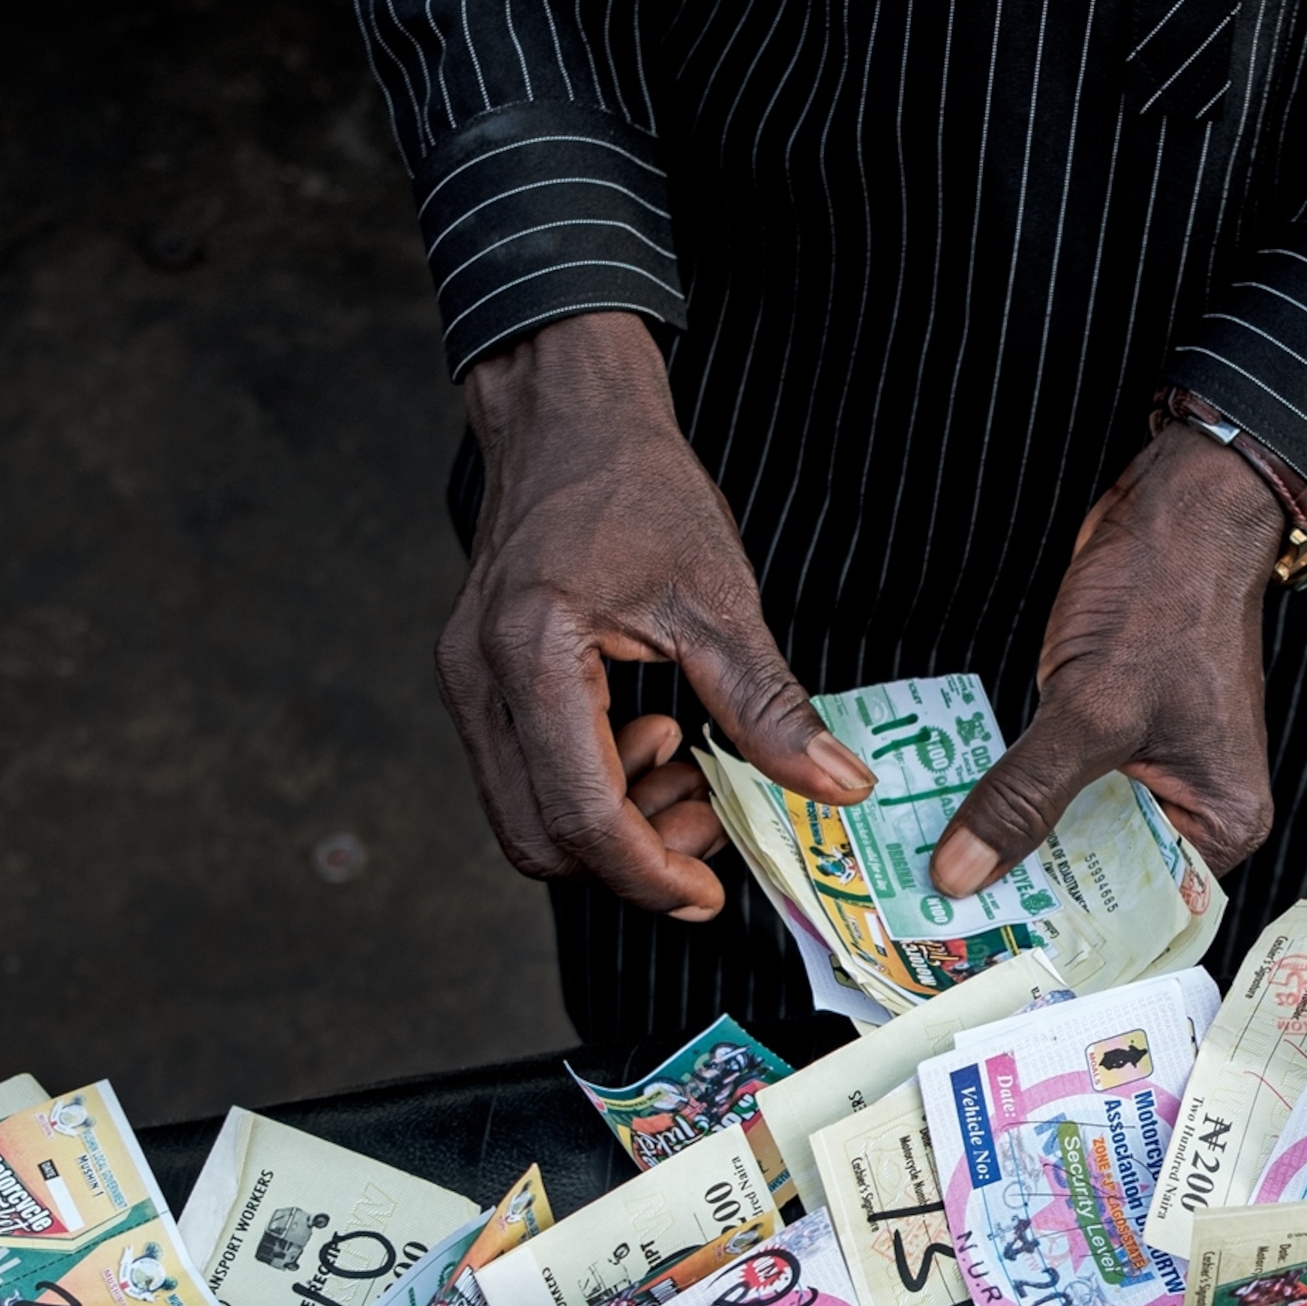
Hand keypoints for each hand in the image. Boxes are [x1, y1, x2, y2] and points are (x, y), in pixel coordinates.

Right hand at [443, 312, 873, 919]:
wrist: (568, 414)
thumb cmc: (634, 484)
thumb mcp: (720, 597)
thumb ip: (770, 704)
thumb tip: (837, 786)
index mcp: (534, 654)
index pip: (580, 814)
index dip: (649, 873)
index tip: (709, 891)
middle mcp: (479, 679)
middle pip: (541, 838)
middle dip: (632, 855)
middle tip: (710, 818)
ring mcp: (469, 682)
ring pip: (528, 815)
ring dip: (614, 823)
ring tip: (691, 770)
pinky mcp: (479, 680)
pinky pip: (528, 773)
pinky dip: (593, 785)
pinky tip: (653, 737)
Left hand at [930, 423, 1286, 897]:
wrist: (1179, 506)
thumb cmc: (1164, 599)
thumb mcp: (1091, 709)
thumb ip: (1024, 796)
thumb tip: (960, 873)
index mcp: (1220, 823)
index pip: (1141, 912)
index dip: (1069, 936)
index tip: (994, 959)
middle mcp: (1193, 809)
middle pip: (1100, 878)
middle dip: (1028, 894)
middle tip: (946, 928)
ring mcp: (1152, 772)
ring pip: (1071, 833)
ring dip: (1011, 846)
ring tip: (935, 885)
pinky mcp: (1112, 736)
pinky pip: (1059, 788)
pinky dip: (1014, 798)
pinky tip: (955, 818)